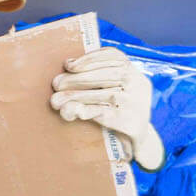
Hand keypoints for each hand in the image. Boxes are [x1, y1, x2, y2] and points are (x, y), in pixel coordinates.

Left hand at [49, 47, 164, 170]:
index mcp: (134, 72)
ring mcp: (136, 103)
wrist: (136, 139)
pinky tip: (71, 110)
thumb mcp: (113, 89)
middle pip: (107, 75)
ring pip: (105, 94)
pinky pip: (106, 113)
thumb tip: (64, 70)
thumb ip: (93, 78)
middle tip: (56, 84)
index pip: (114, 56)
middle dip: (78, 78)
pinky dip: (87, 110)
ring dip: (77, 95)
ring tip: (56, 100)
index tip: (68, 65)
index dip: (90, 58)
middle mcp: (138, 85)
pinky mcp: (131, 122)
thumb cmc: (117, 109)